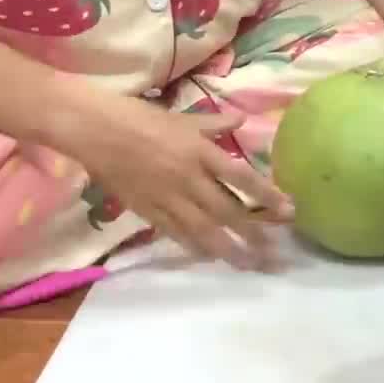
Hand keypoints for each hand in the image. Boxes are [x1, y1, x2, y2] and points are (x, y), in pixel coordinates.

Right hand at [53, 92, 293, 269]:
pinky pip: (174, 232)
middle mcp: (188, 177)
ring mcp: (166, 197)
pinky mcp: (146, 209)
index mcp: (200, 151)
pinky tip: (209, 257)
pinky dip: (193, 246)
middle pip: (227, 211)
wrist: (94, 129)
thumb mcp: (183, 118)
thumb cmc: (139, 118)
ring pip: (203, 229)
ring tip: (248, 264)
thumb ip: (215, 124)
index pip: (242, 178)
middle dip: (253, 234)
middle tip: (274, 254)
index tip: (289, 211)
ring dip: (228, 249)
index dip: (267, 196)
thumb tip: (243, 120)